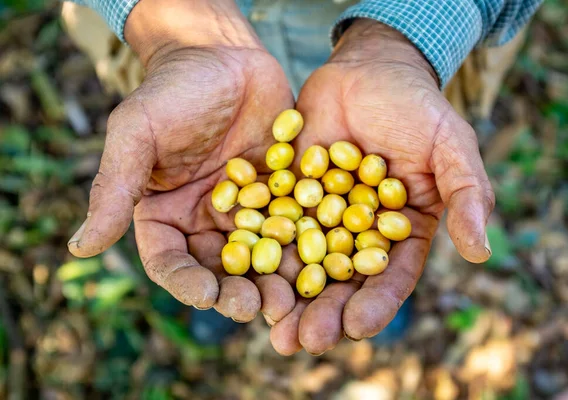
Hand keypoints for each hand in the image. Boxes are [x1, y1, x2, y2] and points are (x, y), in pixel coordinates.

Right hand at [67, 0, 296, 322]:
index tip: (206, 296)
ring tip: (289, 298)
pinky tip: (321, 261)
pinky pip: (295, 225)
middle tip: (255, 307)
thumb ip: (114, 188)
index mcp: (166, 215)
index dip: (186, 283)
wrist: (224, 56)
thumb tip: (79, 246)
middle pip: (219, 269)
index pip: (171, 261)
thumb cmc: (172, 90)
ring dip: (273, 281)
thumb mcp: (136, 134)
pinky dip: (306, 246)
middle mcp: (206, 220)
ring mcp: (249, 210)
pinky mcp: (283, 194)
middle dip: (236, 292)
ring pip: (261, 256)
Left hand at [269, 19, 494, 354]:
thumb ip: (467, 194)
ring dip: (285, 295)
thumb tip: (481, 251)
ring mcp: (320, 215)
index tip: (357, 328)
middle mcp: (358, 232)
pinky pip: (270, 221)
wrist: (370, 71)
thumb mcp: (452, 146)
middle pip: (340, 280)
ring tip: (269, 325)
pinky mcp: (287, 193)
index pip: (390, 276)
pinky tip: (240, 269)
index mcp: (400, 232)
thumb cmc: (419, 108)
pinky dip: (257, 245)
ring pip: (302, 261)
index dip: (375, 303)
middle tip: (300, 343)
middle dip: (322, 312)